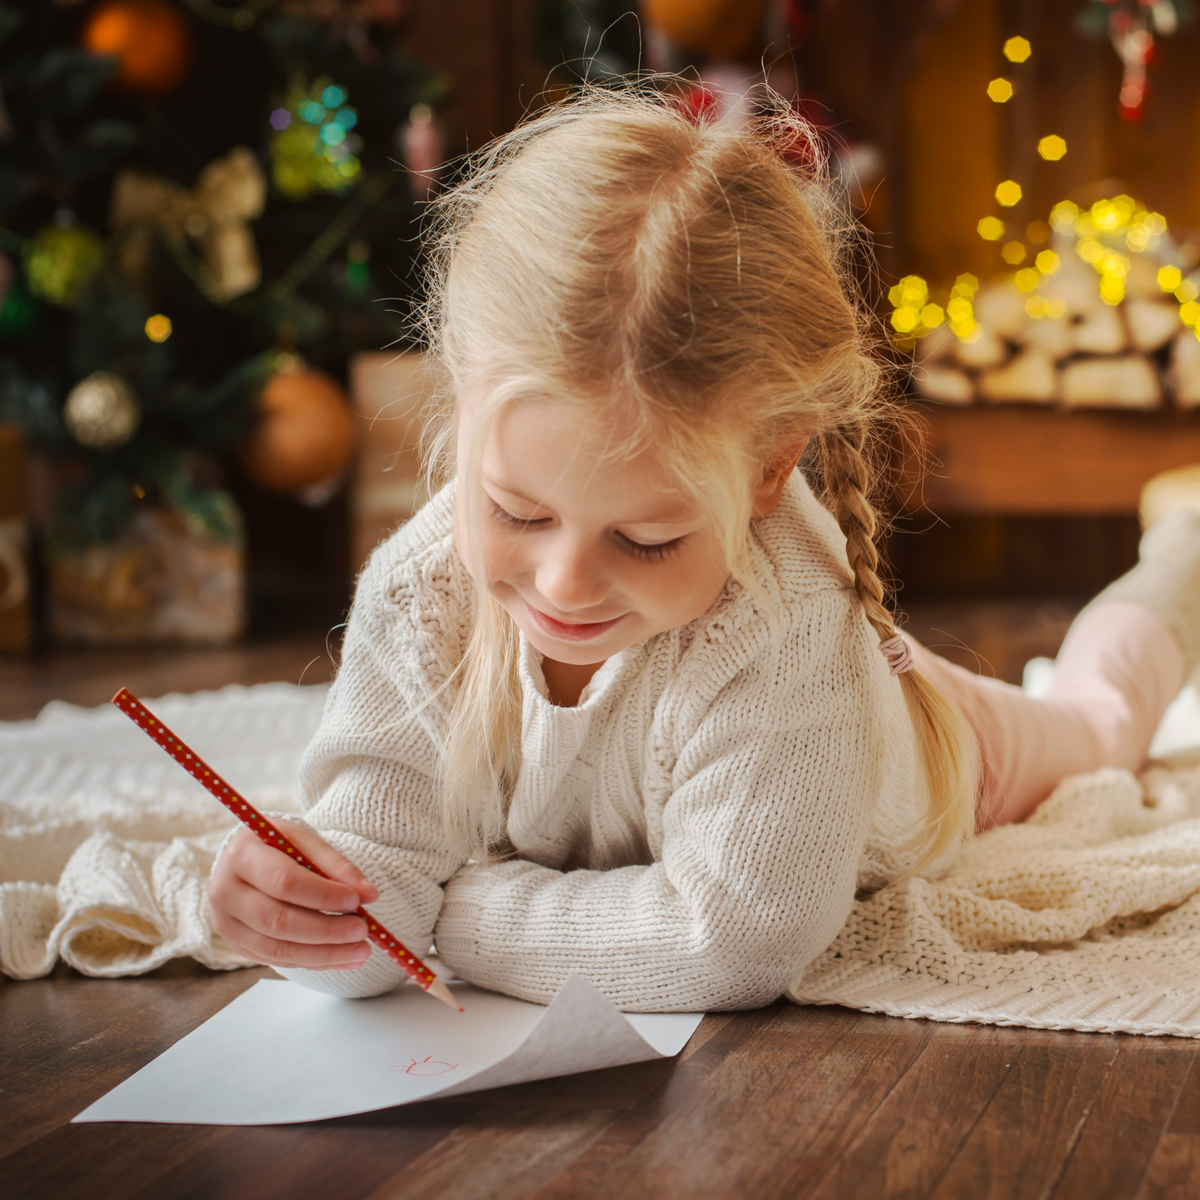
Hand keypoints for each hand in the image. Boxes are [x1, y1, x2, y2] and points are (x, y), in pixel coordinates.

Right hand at [209, 823, 379, 970]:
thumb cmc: (281, 847)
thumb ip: (337, 866)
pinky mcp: (237, 945)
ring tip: (361, 951)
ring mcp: (227, 923)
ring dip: (325, 954)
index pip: (284, 882)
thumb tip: (369, 894)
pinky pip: (278, 960)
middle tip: (363, 931)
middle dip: (326, 930)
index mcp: (242, 855)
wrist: (250, 859)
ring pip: (278, 949)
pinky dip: (314, 961)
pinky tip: (343, 958)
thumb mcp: (307, 843)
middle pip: (278, 920)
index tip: (356, 901)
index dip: (322, 895)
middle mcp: (225, 892)